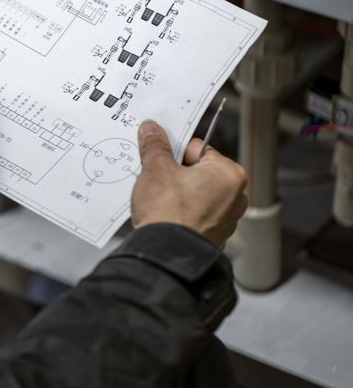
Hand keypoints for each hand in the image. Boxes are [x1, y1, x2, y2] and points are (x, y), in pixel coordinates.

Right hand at [131, 119, 247, 248]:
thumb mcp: (156, 168)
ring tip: (161, 199)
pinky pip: (197, 214)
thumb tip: (152, 130)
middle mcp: (235, 196)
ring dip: (179, 193)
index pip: (197, 148)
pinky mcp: (215, 236)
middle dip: (176, 173)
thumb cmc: (169, 213)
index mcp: (229, 174)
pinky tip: (167, 215)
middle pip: (198, 170)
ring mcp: (227, 219)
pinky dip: (183, 212)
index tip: (160, 157)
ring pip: (197, 193)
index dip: (173, 152)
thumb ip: (155, 145)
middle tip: (157, 179)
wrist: (166, 256)